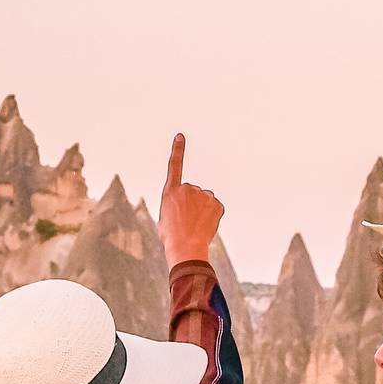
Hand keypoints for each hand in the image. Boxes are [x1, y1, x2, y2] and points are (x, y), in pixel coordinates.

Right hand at [159, 133, 222, 267]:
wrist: (185, 247)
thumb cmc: (171, 236)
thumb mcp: (165, 217)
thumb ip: (175, 205)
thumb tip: (187, 207)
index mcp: (171, 191)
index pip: (175, 165)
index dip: (178, 150)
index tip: (180, 136)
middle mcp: (188, 188)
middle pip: (192, 193)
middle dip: (191, 204)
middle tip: (185, 221)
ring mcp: (204, 195)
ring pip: (204, 200)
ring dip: (202, 210)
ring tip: (195, 225)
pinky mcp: (217, 204)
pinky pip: (215, 208)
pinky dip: (212, 216)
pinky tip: (205, 226)